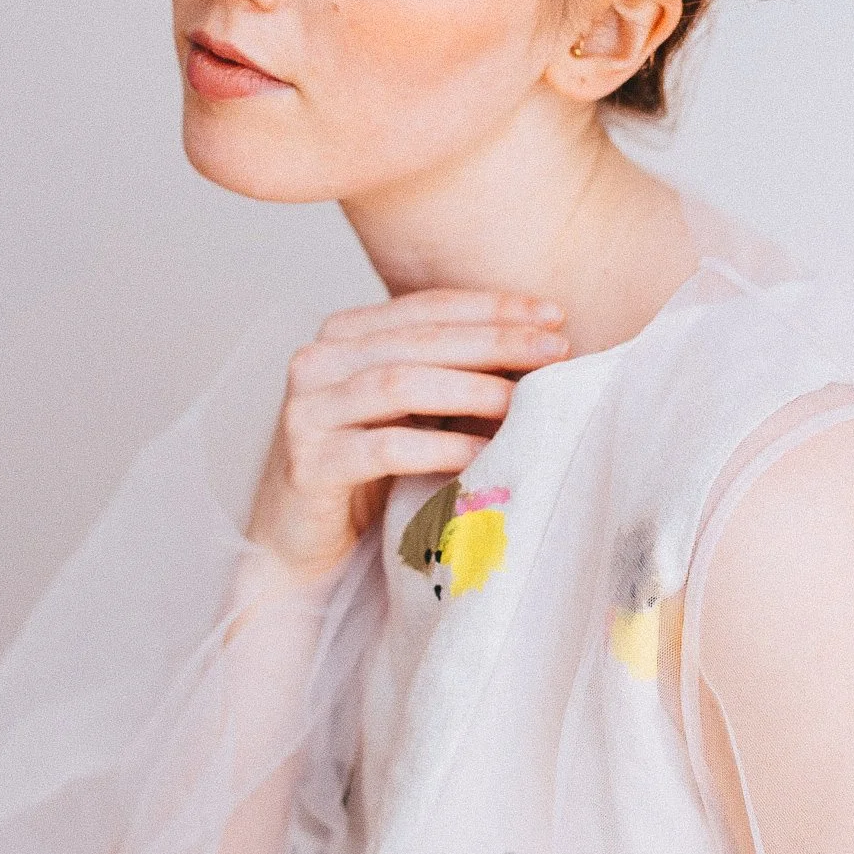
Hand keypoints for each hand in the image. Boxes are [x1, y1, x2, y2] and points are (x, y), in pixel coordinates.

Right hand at [245, 288, 568, 585]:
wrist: (298, 547)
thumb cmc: (365, 475)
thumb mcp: (406, 411)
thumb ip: (447, 374)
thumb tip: (540, 348)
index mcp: (343, 336)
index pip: (426, 306)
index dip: (493, 307)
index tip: (554, 314)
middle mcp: (316, 362)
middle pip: (419, 340)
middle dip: (495, 340)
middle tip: (556, 348)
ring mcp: (306, 412)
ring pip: (400, 384)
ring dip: (471, 388)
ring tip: (523, 399)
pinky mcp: (308, 465)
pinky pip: (386, 448)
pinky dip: (441, 448)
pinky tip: (482, 452)